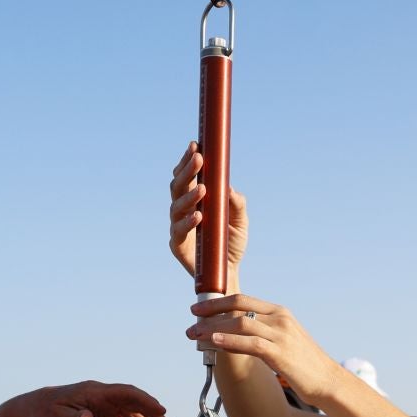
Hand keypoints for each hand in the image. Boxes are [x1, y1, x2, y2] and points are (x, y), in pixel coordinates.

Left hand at [19, 382, 173, 416]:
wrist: (37, 408)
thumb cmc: (45, 412)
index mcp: (95, 392)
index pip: (126, 393)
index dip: (145, 401)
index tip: (162, 411)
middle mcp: (104, 396)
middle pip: (136, 404)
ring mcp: (106, 404)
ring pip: (134, 414)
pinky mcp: (104, 412)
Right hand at [168, 142, 248, 279]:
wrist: (228, 272)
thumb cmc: (231, 242)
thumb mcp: (241, 220)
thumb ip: (237, 203)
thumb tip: (229, 187)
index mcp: (194, 199)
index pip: (187, 175)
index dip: (188, 160)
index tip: (197, 145)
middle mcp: (182, 209)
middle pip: (177, 185)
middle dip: (187, 170)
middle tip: (199, 159)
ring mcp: (177, 226)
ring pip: (175, 205)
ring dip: (188, 195)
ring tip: (202, 190)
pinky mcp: (177, 244)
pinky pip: (178, 230)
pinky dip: (187, 222)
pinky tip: (198, 216)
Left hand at [185, 294, 342, 404]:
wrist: (328, 381)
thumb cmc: (304, 365)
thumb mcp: (284, 340)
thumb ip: (264, 332)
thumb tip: (237, 334)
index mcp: (280, 313)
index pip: (243, 299)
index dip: (218, 301)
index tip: (200, 308)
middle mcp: (280, 319)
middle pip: (238, 306)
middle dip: (211, 311)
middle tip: (192, 319)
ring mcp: (281, 335)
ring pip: (240, 323)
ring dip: (213, 327)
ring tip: (195, 334)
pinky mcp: (279, 353)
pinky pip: (249, 343)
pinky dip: (228, 340)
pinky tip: (213, 341)